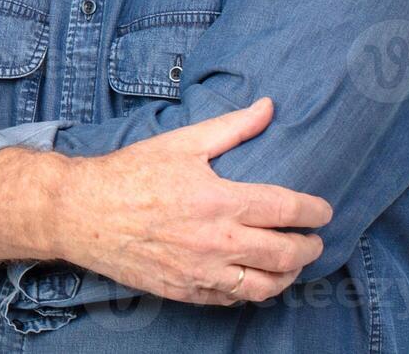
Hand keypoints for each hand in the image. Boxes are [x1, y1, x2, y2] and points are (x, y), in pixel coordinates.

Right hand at [54, 97, 330, 305]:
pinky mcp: (186, 291)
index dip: (315, 212)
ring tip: (293, 265)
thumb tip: (268, 107)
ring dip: (288, 276)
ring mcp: (202, 272)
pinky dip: (252, 291)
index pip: (287, 210)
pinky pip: (233, 300)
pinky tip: (255, 278)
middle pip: (285, 255)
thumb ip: (232, 127)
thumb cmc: (132, 173)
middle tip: (315, 240)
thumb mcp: (183, 142)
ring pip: (265, 287)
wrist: (84, 212)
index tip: (324, 211)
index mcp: (220, 201)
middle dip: (310, 249)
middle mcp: (217, 242)